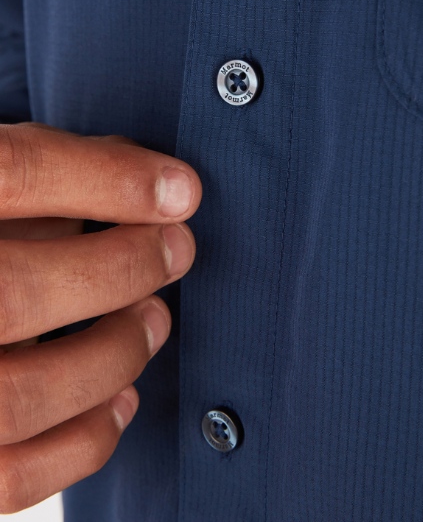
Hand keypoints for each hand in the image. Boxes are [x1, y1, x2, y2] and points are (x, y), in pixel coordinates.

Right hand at [0, 123, 201, 512]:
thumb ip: (52, 175)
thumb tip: (151, 182)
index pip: (10, 172)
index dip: (106, 178)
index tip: (181, 190)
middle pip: (15, 291)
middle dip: (122, 267)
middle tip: (177, 250)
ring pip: (22, 394)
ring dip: (116, 352)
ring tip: (154, 318)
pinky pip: (16, 475)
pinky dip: (89, 437)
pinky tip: (124, 395)